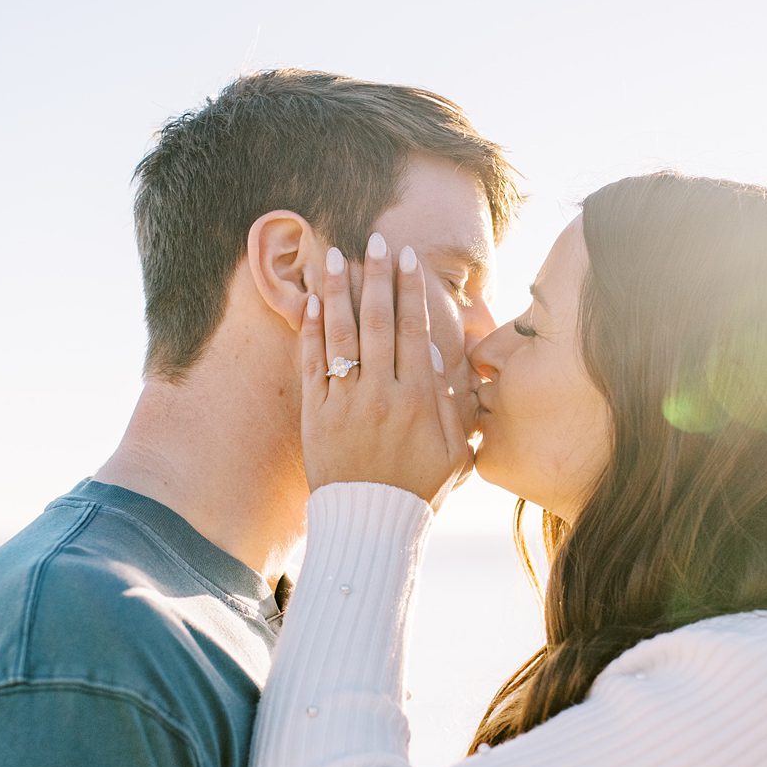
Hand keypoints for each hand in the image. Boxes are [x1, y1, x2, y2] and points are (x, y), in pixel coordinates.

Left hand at [300, 233, 471, 509]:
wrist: (370, 526)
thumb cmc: (418, 491)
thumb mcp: (454, 453)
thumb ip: (454, 406)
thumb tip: (442, 360)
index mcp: (418, 400)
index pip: (413, 331)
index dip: (409, 291)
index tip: (406, 258)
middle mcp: (381, 395)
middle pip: (376, 322)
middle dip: (377, 276)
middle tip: (374, 240)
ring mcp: (345, 403)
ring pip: (340, 336)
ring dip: (339, 291)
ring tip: (336, 256)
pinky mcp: (316, 416)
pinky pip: (312, 365)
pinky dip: (312, 331)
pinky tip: (313, 301)